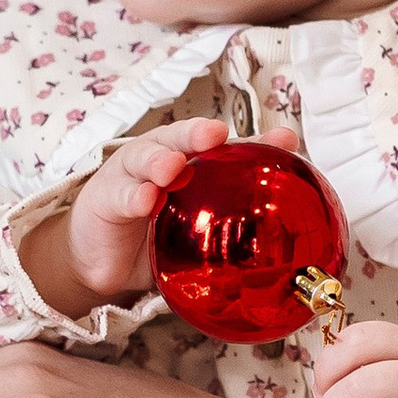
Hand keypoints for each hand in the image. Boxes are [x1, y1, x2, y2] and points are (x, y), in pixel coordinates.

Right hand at [20, 116, 301, 316]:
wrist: (106, 263)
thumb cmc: (158, 236)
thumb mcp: (201, 230)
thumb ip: (235, 224)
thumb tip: (291, 236)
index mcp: (190, 163)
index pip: (225, 150)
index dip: (254, 141)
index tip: (284, 139)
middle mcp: (161, 159)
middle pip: (179, 138)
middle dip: (197, 134)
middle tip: (215, 135)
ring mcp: (131, 176)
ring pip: (146, 158)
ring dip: (160, 160)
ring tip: (173, 167)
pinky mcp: (106, 198)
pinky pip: (122, 196)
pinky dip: (134, 196)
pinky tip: (145, 201)